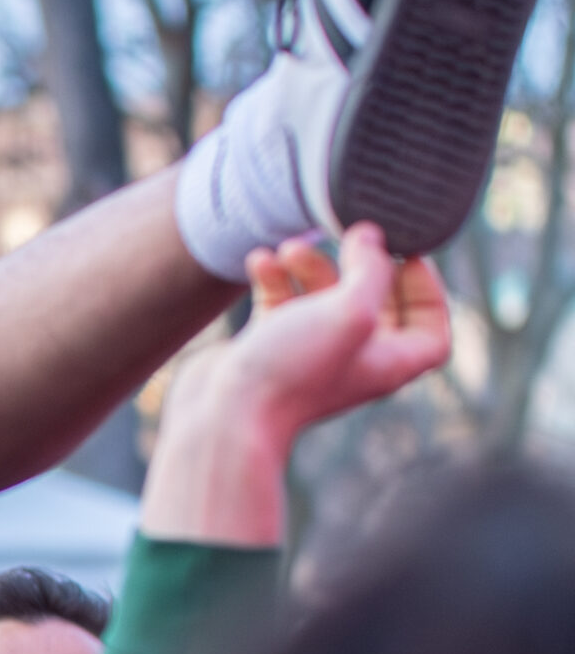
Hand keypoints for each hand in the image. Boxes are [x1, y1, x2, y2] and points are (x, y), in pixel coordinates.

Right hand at [142, 225, 448, 546]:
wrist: (223, 417)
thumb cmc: (291, 373)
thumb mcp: (350, 311)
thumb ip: (371, 268)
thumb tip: (369, 237)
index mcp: (388, 362)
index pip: (431, 328)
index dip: (429, 290)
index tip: (408, 257)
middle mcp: (353, 359)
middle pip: (375, 302)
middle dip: (359, 266)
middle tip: (347, 238)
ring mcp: (308, 353)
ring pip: (323, 295)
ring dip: (309, 264)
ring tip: (288, 250)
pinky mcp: (268, 347)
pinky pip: (281, 302)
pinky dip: (275, 277)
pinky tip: (261, 261)